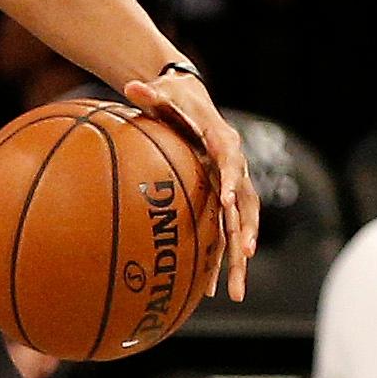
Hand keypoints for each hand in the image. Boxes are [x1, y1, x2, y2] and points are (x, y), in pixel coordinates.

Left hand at [123, 67, 257, 302]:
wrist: (190, 100)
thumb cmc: (175, 99)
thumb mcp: (162, 93)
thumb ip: (149, 93)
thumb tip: (130, 85)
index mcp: (223, 142)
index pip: (232, 163)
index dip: (234, 183)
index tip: (229, 202)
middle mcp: (234, 167)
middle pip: (246, 204)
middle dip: (246, 230)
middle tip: (246, 254)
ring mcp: (232, 187)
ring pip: (242, 226)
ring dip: (240, 257)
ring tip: (236, 291)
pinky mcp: (223, 199)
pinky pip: (226, 232)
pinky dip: (223, 258)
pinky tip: (216, 291)